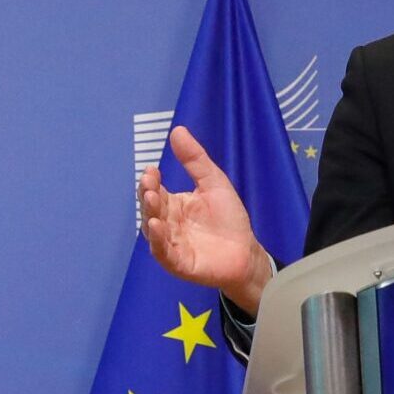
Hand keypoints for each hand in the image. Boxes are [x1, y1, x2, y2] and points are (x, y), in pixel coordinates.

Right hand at [137, 125, 272, 311]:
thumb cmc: (228, 218)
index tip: (152, 170)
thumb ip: (195, 160)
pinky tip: (157, 226)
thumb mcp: (213, 182)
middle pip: (151, 208)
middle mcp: (167, 223)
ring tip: (151, 199)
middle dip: (148, 195)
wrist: (246, 251)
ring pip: (153, 229)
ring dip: (150, 214)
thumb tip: (177, 130)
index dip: (151, 181)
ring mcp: (170, 244)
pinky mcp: (178, 263)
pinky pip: (163, 252)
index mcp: (173, 204)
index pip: (155, 190)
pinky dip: (157, 240)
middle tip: (150, 184)